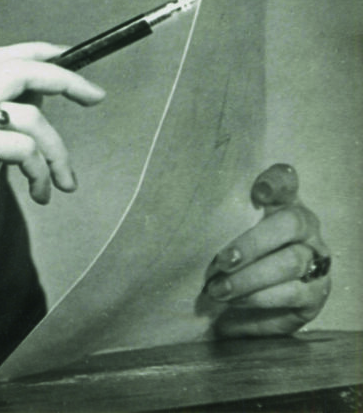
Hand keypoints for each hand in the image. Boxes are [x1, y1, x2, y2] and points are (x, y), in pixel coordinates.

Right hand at [0, 42, 105, 265]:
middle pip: (17, 70)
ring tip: (63, 183)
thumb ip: (2, 120)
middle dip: (64, 79)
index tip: (70, 58)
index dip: (36, 53)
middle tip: (96, 97)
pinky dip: (43, 173)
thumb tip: (43, 94)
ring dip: (58, 151)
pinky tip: (40, 196)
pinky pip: (27, 148)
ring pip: (31, 114)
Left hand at [204, 163, 330, 336]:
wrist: (259, 293)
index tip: (258, 191)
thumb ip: (220, 213)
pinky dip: (257, 315)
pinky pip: (292, 305)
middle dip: (251, 246)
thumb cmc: (234, 252)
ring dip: (250, 283)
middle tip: (219, 264)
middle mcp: (307, 232)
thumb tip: (185, 206)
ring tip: (217, 293)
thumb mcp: (226, 231)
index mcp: (284, 206)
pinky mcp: (313, 300)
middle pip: (289, 226)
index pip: (286, 181)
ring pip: (291, 268)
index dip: (274, 182)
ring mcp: (316, 266)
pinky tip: (228, 322)